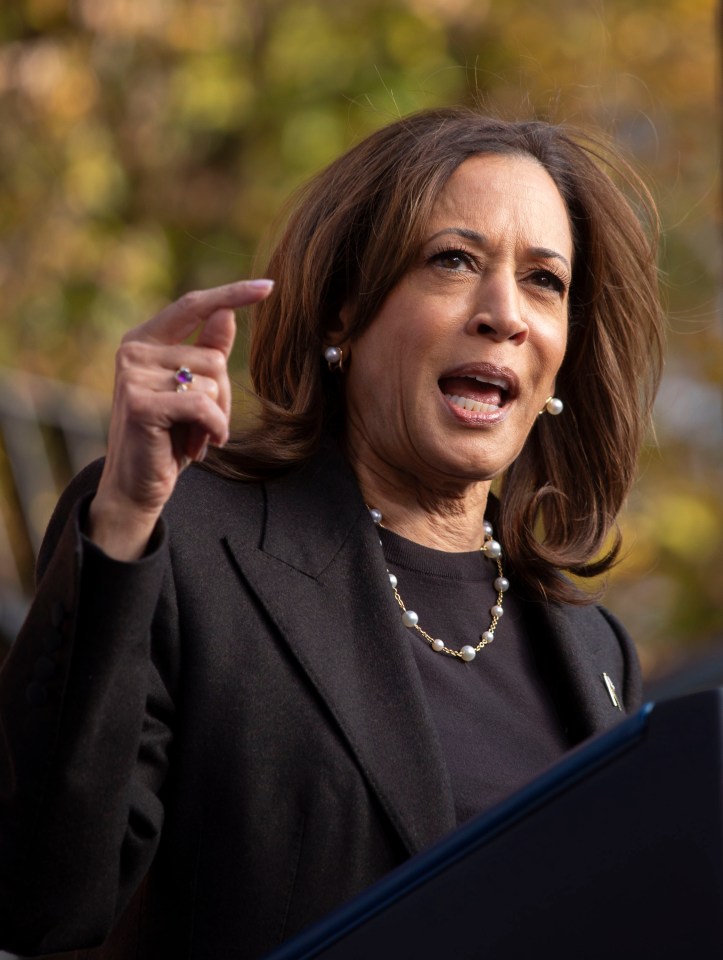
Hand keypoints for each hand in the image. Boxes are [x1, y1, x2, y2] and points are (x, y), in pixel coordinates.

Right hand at [88, 279, 273, 559]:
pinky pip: (203, 405)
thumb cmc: (168, 438)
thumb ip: (208, 352)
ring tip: (191, 437)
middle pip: (214, 357)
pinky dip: (212, 428)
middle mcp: (133, 351)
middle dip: (221, 396)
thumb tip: (228, 315)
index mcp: (144, 341)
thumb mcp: (193, 392)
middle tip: (201, 426)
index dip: (232, 294)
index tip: (269, 287)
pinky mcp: (140, 403)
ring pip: (212, 382)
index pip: (194, 306)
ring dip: (215, 418)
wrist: (137, 487)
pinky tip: (198, 447)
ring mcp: (132, 375)